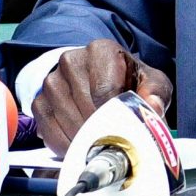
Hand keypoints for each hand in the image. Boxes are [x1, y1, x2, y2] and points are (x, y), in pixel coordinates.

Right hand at [34, 39, 173, 155]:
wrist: (102, 78)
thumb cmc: (128, 81)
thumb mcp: (150, 82)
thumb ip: (156, 94)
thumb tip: (154, 109)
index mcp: (101, 50)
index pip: (104, 89)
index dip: (114, 116)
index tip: (122, 130)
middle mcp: (72, 60)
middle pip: (85, 106)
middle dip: (100, 129)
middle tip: (113, 142)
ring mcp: (52, 80)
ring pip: (66, 119)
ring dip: (82, 138)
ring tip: (98, 143)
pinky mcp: (40, 99)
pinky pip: (48, 128)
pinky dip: (63, 144)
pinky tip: (78, 145)